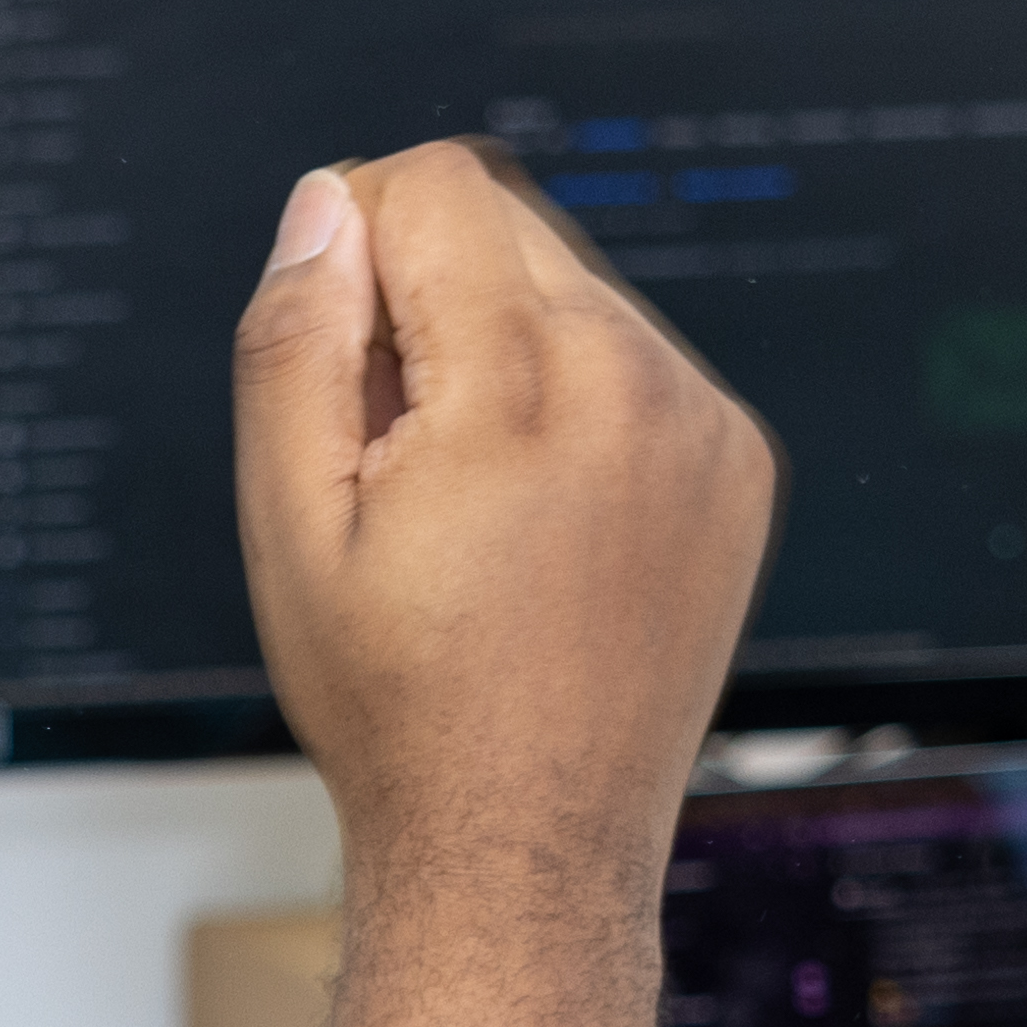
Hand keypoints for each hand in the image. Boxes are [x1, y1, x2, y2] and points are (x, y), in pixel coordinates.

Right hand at [233, 145, 779, 875]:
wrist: (525, 842)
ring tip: (472, 498)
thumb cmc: (400, 705)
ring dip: (505, 349)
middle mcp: (639, 381)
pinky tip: (542, 520)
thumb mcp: (289, 523)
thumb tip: (326, 208)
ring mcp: (705, 424)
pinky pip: (637, 363)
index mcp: (524, 382)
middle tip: (398, 450)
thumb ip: (295, 339)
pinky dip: (578, 403)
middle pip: (506, 223)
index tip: (336, 347)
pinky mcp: (737, 464)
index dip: (354, 237)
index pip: (435, 184)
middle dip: (428, 297)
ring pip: (574, 291)